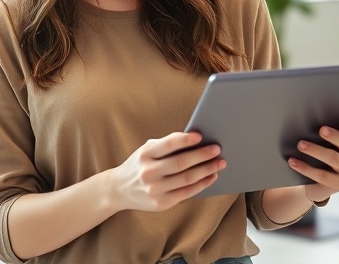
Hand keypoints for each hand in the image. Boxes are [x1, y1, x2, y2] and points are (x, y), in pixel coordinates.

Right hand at [109, 132, 226, 211]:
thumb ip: (166, 146)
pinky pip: (187, 193)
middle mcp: (148, 172)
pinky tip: (211, 177)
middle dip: (202, 156)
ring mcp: (155, 189)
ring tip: (219, 163)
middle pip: (181, 163)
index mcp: (145, 154)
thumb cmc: (139, 165)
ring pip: (187, 179)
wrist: (119, 189)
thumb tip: (196, 141)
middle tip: (217, 149)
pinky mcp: (161, 203)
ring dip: (207, 170)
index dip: (185, 140)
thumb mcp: (147, 151)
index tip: (200, 136)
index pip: (167, 145)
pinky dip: (202, 184)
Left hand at [288, 122, 338, 202]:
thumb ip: (326, 132)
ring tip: (300, 145)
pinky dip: (305, 168)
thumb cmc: (323, 153)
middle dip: (334, 137)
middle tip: (321, 130)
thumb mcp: (327, 143)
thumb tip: (311, 121)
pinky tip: (293, 162)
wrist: (318, 182)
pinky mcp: (338, 185)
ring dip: (316, 150)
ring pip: (334, 159)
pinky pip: (321, 175)